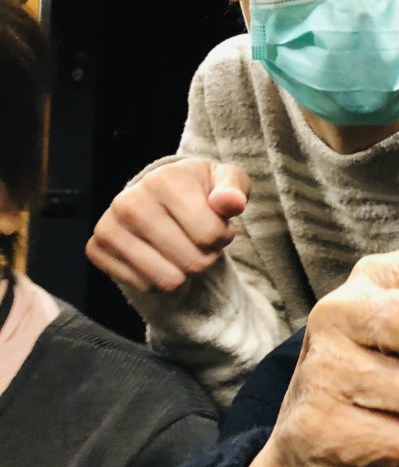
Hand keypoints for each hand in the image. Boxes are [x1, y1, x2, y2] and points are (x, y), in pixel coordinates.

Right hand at [86, 158, 250, 291]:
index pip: (211, 235)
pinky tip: (159, 256)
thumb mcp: (228, 180)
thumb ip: (234, 190)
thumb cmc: (201, 190)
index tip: (218, 224)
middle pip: (192, 262)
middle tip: (199, 240)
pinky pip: (144, 287)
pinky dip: (159, 279)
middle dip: (206, 256)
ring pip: (169, 280)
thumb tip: (230, 203)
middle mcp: (129, 201)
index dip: (223, 236)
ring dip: (185, 271)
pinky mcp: (96, 249)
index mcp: (164, 180)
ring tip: (183, 248)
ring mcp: (108, 226)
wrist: (162, 194)